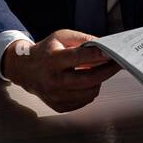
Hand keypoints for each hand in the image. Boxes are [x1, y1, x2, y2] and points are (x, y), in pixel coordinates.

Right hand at [0, 28, 121, 112]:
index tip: (113, 53)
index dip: (99, 55)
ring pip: (90, 92)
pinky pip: (84, 100)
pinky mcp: (59, 106)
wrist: (25, 70)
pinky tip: (86, 81)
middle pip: (89, 79)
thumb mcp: (61, 37)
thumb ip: (82, 39)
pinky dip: (90, 90)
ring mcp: (56, 96)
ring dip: (99, 81)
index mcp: (52, 60)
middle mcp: (53, 80)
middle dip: (108, 70)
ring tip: (97, 70)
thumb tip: (103, 45)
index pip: (80, 58)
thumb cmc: (45, 51)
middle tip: (118, 63)